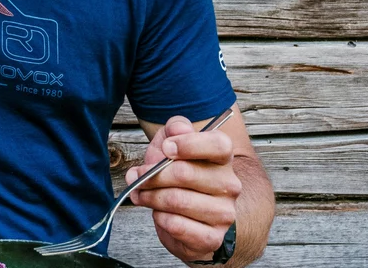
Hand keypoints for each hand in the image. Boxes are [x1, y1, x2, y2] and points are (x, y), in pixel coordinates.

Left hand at [128, 114, 241, 262]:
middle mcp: (229, 185)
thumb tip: (178, 129)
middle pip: (185, 173)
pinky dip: (160, 219)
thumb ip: (174, 130)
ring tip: (142, 195)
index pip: (219, 144)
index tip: (165, 148)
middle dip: (152, 175)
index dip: (188, 144)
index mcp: (222, 159)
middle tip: (138, 177)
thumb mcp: (169, 146)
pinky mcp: (212, 238)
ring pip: (176, 200)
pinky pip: (177, 225)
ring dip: (150, 197)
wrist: (182, 218)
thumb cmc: (176, 179)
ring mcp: (224, 213)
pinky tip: (159, 214)